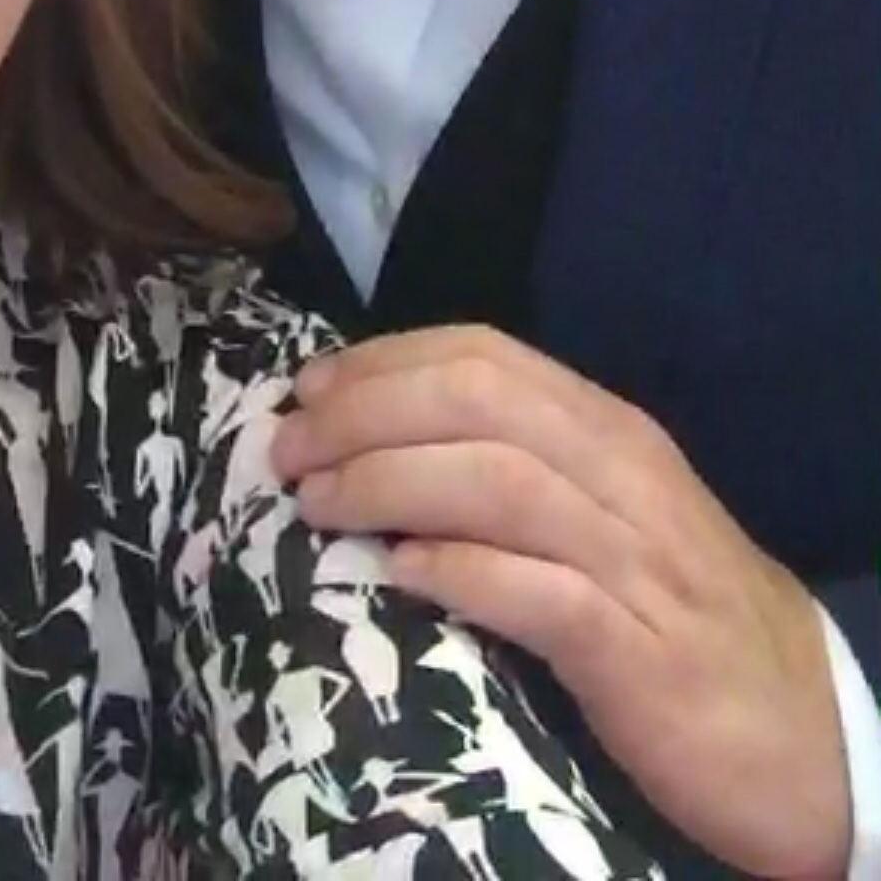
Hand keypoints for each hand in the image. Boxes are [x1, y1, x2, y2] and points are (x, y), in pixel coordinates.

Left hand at [273, 327, 850, 879]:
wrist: (797, 729)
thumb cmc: (674, 613)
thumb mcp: (602, 515)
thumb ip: (515, 469)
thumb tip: (376, 441)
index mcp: (607, 428)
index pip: (484, 356)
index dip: (383, 362)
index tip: (307, 390)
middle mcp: (622, 473)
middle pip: (479, 403)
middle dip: (367, 415)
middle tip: (288, 452)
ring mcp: (634, 560)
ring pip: (499, 482)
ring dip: (390, 483)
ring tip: (317, 506)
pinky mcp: (638, 651)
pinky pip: (538, 593)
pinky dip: (461, 572)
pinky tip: (399, 574)